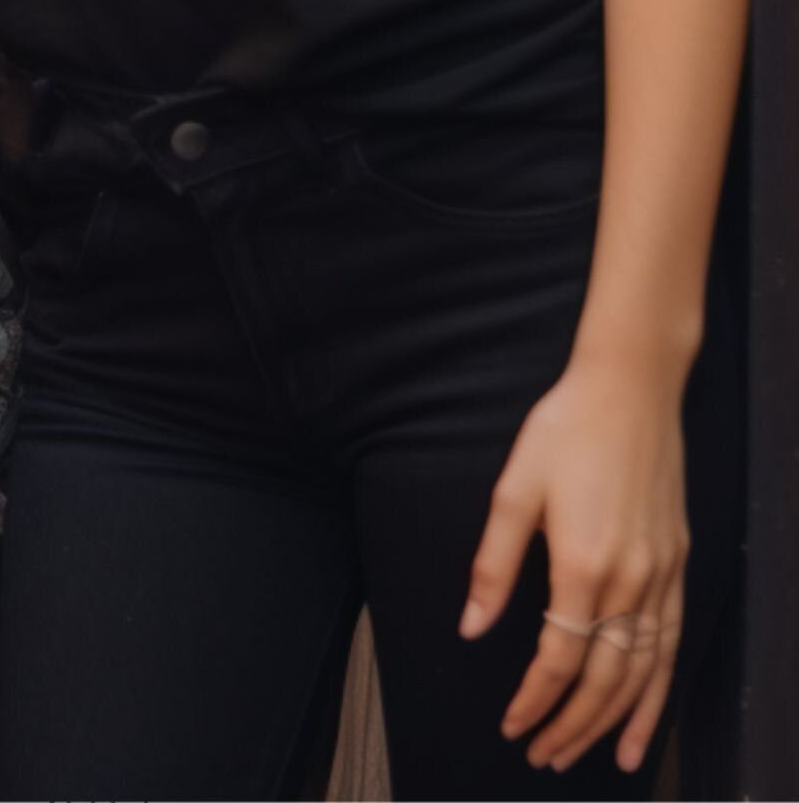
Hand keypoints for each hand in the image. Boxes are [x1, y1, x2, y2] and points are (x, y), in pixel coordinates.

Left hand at [461, 352, 688, 774]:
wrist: (630, 391)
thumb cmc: (564, 431)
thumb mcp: (513, 489)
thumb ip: (493, 565)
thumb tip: (471, 628)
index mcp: (584, 566)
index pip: (558, 658)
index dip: (534, 700)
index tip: (512, 726)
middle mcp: (631, 583)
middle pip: (604, 678)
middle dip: (572, 725)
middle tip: (542, 755)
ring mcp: (662, 578)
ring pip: (645, 672)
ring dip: (618, 721)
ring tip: (596, 760)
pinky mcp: (678, 567)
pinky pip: (674, 645)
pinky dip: (662, 690)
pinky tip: (647, 714)